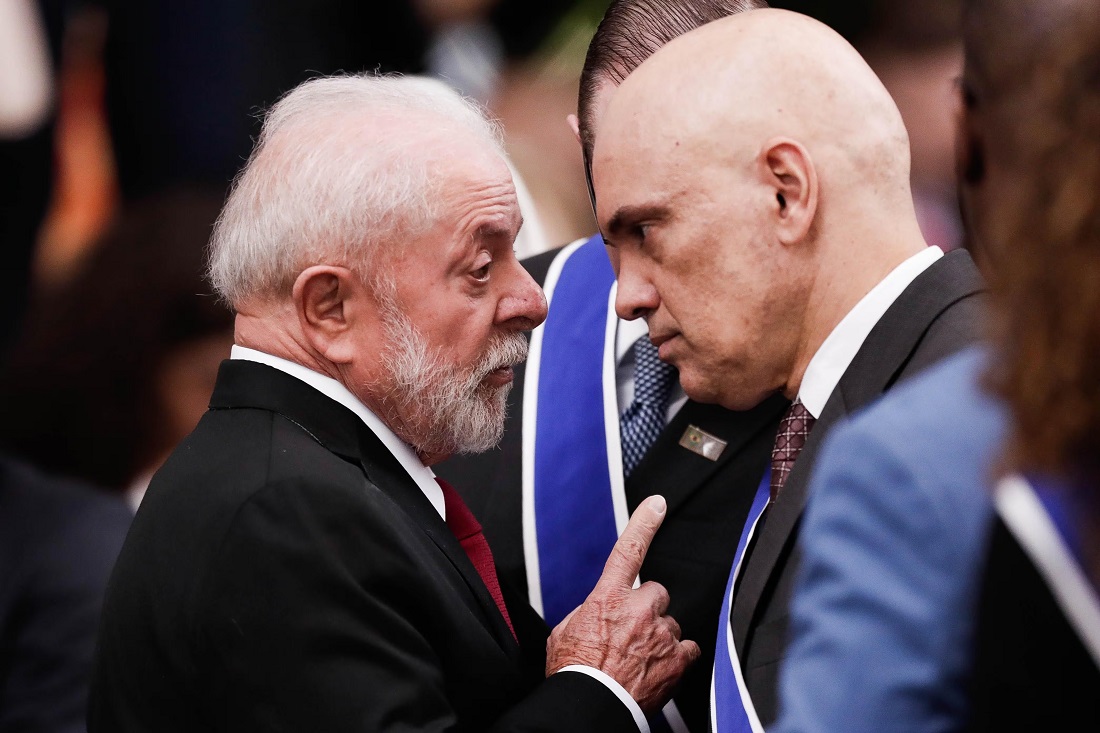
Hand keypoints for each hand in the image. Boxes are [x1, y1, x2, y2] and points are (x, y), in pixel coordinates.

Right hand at [545, 495, 700, 711]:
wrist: (592, 705)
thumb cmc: (574, 673)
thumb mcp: (564, 632)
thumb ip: (585, 613)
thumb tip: (592, 614)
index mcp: (607, 598)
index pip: (628, 550)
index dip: (644, 523)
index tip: (657, 504)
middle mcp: (638, 610)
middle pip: (656, 592)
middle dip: (647, 608)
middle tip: (632, 631)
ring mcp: (660, 634)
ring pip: (671, 623)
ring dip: (659, 636)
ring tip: (639, 658)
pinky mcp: (677, 659)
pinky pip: (688, 647)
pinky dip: (676, 657)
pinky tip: (658, 668)